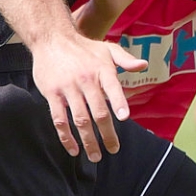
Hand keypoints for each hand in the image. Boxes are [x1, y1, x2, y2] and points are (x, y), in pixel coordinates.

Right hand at [31, 31, 142, 161]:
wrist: (51, 39)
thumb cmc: (82, 47)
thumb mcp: (106, 48)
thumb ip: (125, 59)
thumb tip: (144, 65)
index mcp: (101, 70)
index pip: (113, 88)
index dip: (119, 103)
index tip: (124, 118)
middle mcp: (85, 79)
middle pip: (98, 112)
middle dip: (107, 134)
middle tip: (113, 149)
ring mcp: (68, 88)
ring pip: (80, 120)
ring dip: (88, 141)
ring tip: (95, 156)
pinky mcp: (52, 94)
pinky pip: (59, 120)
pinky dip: (66, 137)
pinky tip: (73, 149)